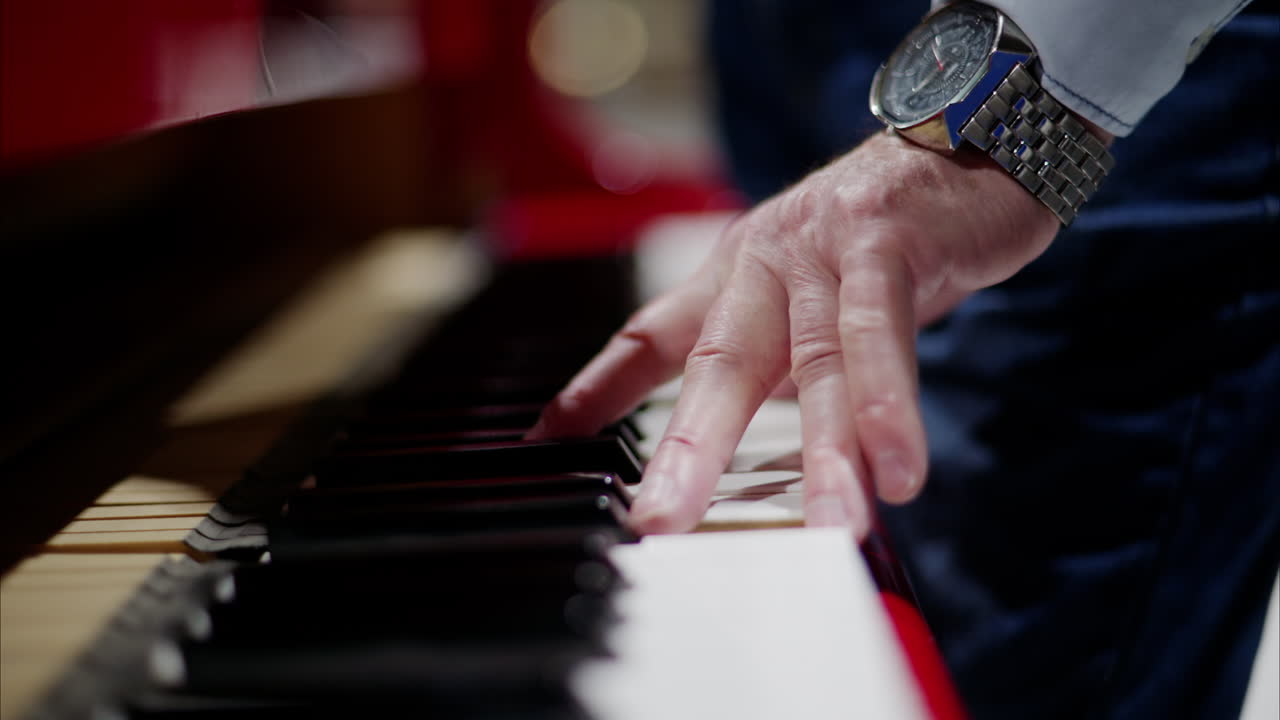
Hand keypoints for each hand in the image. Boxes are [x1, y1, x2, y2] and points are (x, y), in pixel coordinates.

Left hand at [527, 131, 1060, 538]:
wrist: (964, 145)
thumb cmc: (877, 238)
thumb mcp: (798, 297)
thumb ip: (751, 359)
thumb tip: (703, 429)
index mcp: (735, 277)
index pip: (650, 336)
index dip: (595, 391)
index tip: (544, 448)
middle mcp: (765, 262)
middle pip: (720, 362)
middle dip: (690, 446)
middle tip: (663, 521)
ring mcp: (824, 250)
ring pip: (817, 362)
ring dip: (823, 452)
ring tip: (827, 528)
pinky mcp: (889, 244)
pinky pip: (882, 332)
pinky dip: (890, 404)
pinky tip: (898, 471)